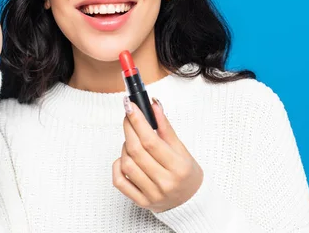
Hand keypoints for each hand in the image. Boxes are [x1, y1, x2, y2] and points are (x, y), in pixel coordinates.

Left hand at [112, 98, 203, 212]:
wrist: (190, 201)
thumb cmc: (186, 173)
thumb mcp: (181, 149)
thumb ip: (166, 128)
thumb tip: (154, 106)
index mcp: (178, 167)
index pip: (151, 141)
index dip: (138, 121)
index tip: (131, 106)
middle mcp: (164, 182)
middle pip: (137, 150)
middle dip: (129, 128)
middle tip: (129, 115)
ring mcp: (151, 194)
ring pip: (126, 164)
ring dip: (125, 147)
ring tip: (132, 141)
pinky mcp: (140, 202)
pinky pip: (119, 181)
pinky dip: (117, 165)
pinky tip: (125, 158)